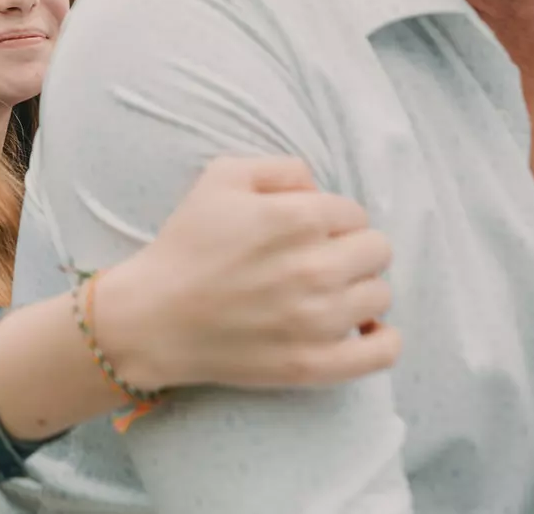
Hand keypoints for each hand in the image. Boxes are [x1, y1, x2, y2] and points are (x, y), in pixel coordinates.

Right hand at [102, 156, 398, 390]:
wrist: (152, 318)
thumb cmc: (186, 244)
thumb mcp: (221, 177)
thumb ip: (281, 168)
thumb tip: (318, 189)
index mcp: (296, 219)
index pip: (355, 213)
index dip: (332, 219)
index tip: (306, 233)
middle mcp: (315, 268)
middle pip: (377, 251)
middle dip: (352, 250)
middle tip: (318, 260)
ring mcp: (318, 321)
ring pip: (380, 295)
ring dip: (359, 290)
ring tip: (326, 294)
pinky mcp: (314, 364)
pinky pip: (382, 351)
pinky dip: (382, 339)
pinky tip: (363, 330)